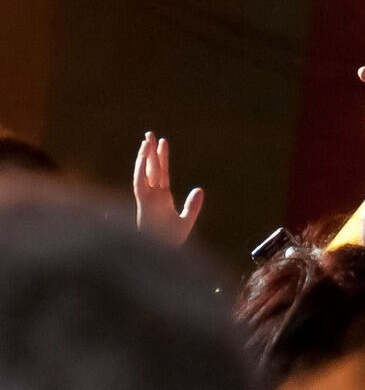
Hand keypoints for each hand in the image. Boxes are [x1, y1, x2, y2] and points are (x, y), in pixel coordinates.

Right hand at [133, 131, 203, 245]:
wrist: (160, 255)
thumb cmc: (169, 242)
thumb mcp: (186, 221)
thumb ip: (192, 206)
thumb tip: (199, 189)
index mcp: (161, 199)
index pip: (161, 174)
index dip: (162, 158)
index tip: (163, 143)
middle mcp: (152, 196)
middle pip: (151, 169)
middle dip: (150, 152)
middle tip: (150, 134)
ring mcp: (147, 199)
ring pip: (145, 172)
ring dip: (145, 156)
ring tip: (147, 139)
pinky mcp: (144, 203)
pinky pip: (140, 182)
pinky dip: (141, 168)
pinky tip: (144, 155)